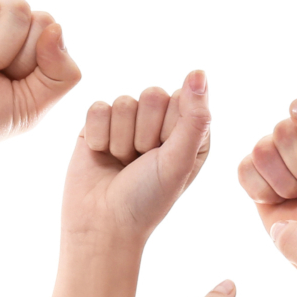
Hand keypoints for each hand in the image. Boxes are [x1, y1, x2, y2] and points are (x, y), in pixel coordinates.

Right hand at [62, 72, 212, 247]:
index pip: (182, 98)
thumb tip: (199, 71)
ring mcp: (128, 121)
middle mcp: (160, 122)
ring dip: (121, 141)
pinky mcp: (97, 124)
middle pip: (152, 95)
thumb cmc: (147, 200)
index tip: (163, 159)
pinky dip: (98, 137)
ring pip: (124, 102)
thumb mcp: (179, 160)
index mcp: (189, 129)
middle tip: (139, 163)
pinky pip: (98, 109)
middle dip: (144, 135)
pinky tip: (101, 156)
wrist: (102, 225)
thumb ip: (194, 117)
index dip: (169, 130)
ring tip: (121, 164)